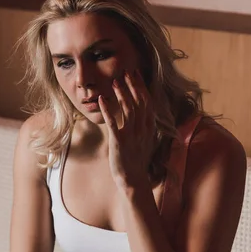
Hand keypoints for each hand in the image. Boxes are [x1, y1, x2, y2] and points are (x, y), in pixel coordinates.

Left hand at [98, 70, 155, 189]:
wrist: (134, 180)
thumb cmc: (136, 160)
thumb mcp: (142, 140)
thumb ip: (141, 125)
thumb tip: (137, 111)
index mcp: (149, 128)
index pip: (147, 101)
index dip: (141, 86)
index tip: (136, 73)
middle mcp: (142, 129)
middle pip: (139, 102)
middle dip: (132, 85)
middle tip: (125, 71)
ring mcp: (132, 136)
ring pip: (128, 109)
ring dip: (121, 94)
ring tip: (115, 81)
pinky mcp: (119, 143)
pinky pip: (113, 123)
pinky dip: (107, 110)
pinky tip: (101, 100)